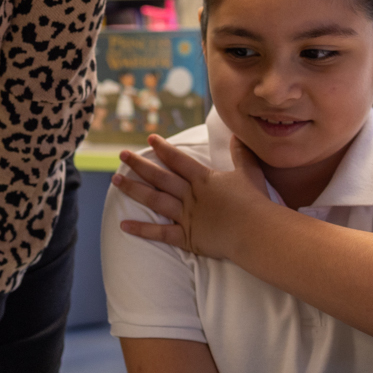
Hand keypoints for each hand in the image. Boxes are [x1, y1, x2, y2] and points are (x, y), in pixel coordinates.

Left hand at [113, 133, 275, 259]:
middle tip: (121, 155)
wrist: (256, 231)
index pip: (178, 160)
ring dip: (134, 189)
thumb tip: (237, 135)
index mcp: (204, 179)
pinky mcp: (187, 237)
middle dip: (139, 164)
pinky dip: (141, 229)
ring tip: (115, 180)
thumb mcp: (250, 173)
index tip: (149, 138)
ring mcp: (187, 216)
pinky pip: (160, 233)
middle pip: (160, 177)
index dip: (163, 148)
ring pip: (154, 200)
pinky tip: (123, 224)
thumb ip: (242, 154)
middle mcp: (191, 195)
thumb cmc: (255, 202)